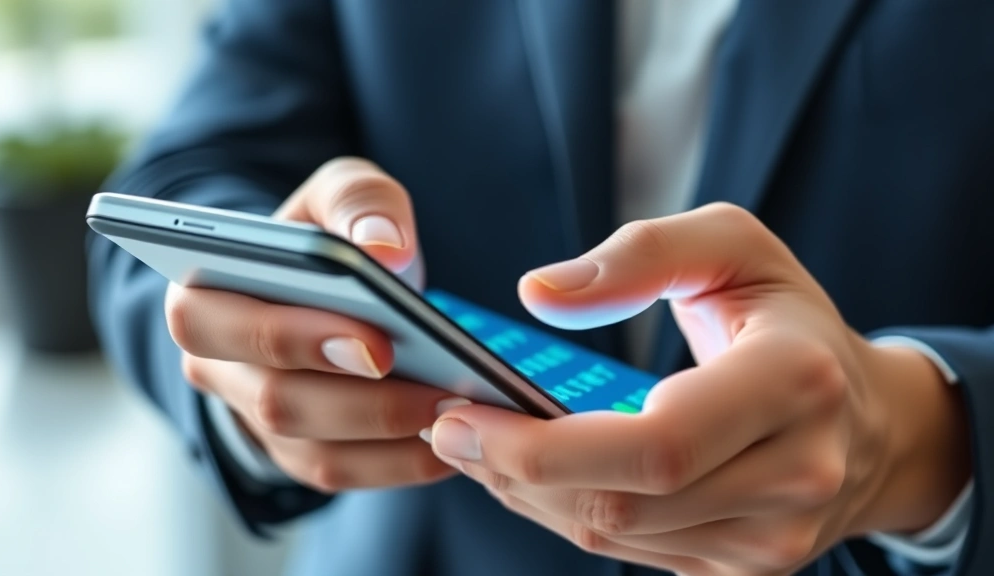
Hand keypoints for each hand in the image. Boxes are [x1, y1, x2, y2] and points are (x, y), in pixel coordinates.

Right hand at [167, 157, 464, 491]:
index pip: (212, 322)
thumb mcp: (337, 195)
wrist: (322, 288)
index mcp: (201, 295)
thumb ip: (358, 202)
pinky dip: (398, 462)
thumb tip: (386, 248)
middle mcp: (216, 366)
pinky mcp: (294, 451)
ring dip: (388, 433)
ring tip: (454, 409)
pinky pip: (340, 470)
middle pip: (272, 399)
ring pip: (310, 445)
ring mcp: (253, 419)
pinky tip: (448, 441)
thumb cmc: (324, 236)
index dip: (290, 336)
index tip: (375, 339)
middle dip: (358, 398)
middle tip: (436, 386)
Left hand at [425, 204, 970, 574]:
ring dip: (531, 496)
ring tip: (481, 444)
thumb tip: (539, 295)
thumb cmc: (787, 317)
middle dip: (515, 473)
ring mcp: (774, 538)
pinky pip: (633, 554)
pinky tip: (534, 473)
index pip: (657, 444)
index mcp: (795, 382)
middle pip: (622, 505)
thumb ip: (639, 254)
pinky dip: (568, 514)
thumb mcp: (730, 246)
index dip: (546, 445)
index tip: (462, 416)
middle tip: (449, 427)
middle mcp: (796, 475)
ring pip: (617, 539)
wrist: (865, 417)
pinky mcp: (746, 568)